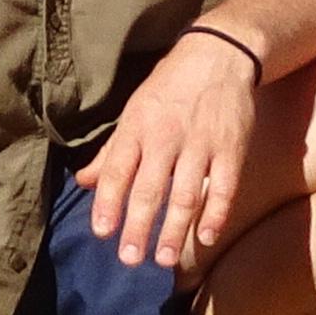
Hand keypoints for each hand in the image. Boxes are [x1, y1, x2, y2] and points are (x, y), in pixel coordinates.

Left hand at [80, 27, 264, 276]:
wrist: (219, 55)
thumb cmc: (169, 87)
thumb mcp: (134, 111)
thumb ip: (111, 151)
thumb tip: (84, 181)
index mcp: (138, 128)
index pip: (118, 170)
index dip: (109, 202)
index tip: (102, 232)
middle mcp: (166, 138)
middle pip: (149, 189)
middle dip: (138, 227)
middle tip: (130, 259)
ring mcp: (201, 144)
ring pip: (185, 194)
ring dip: (173, 230)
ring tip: (162, 259)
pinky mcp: (231, 150)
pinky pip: (223, 187)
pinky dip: (215, 214)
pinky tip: (205, 237)